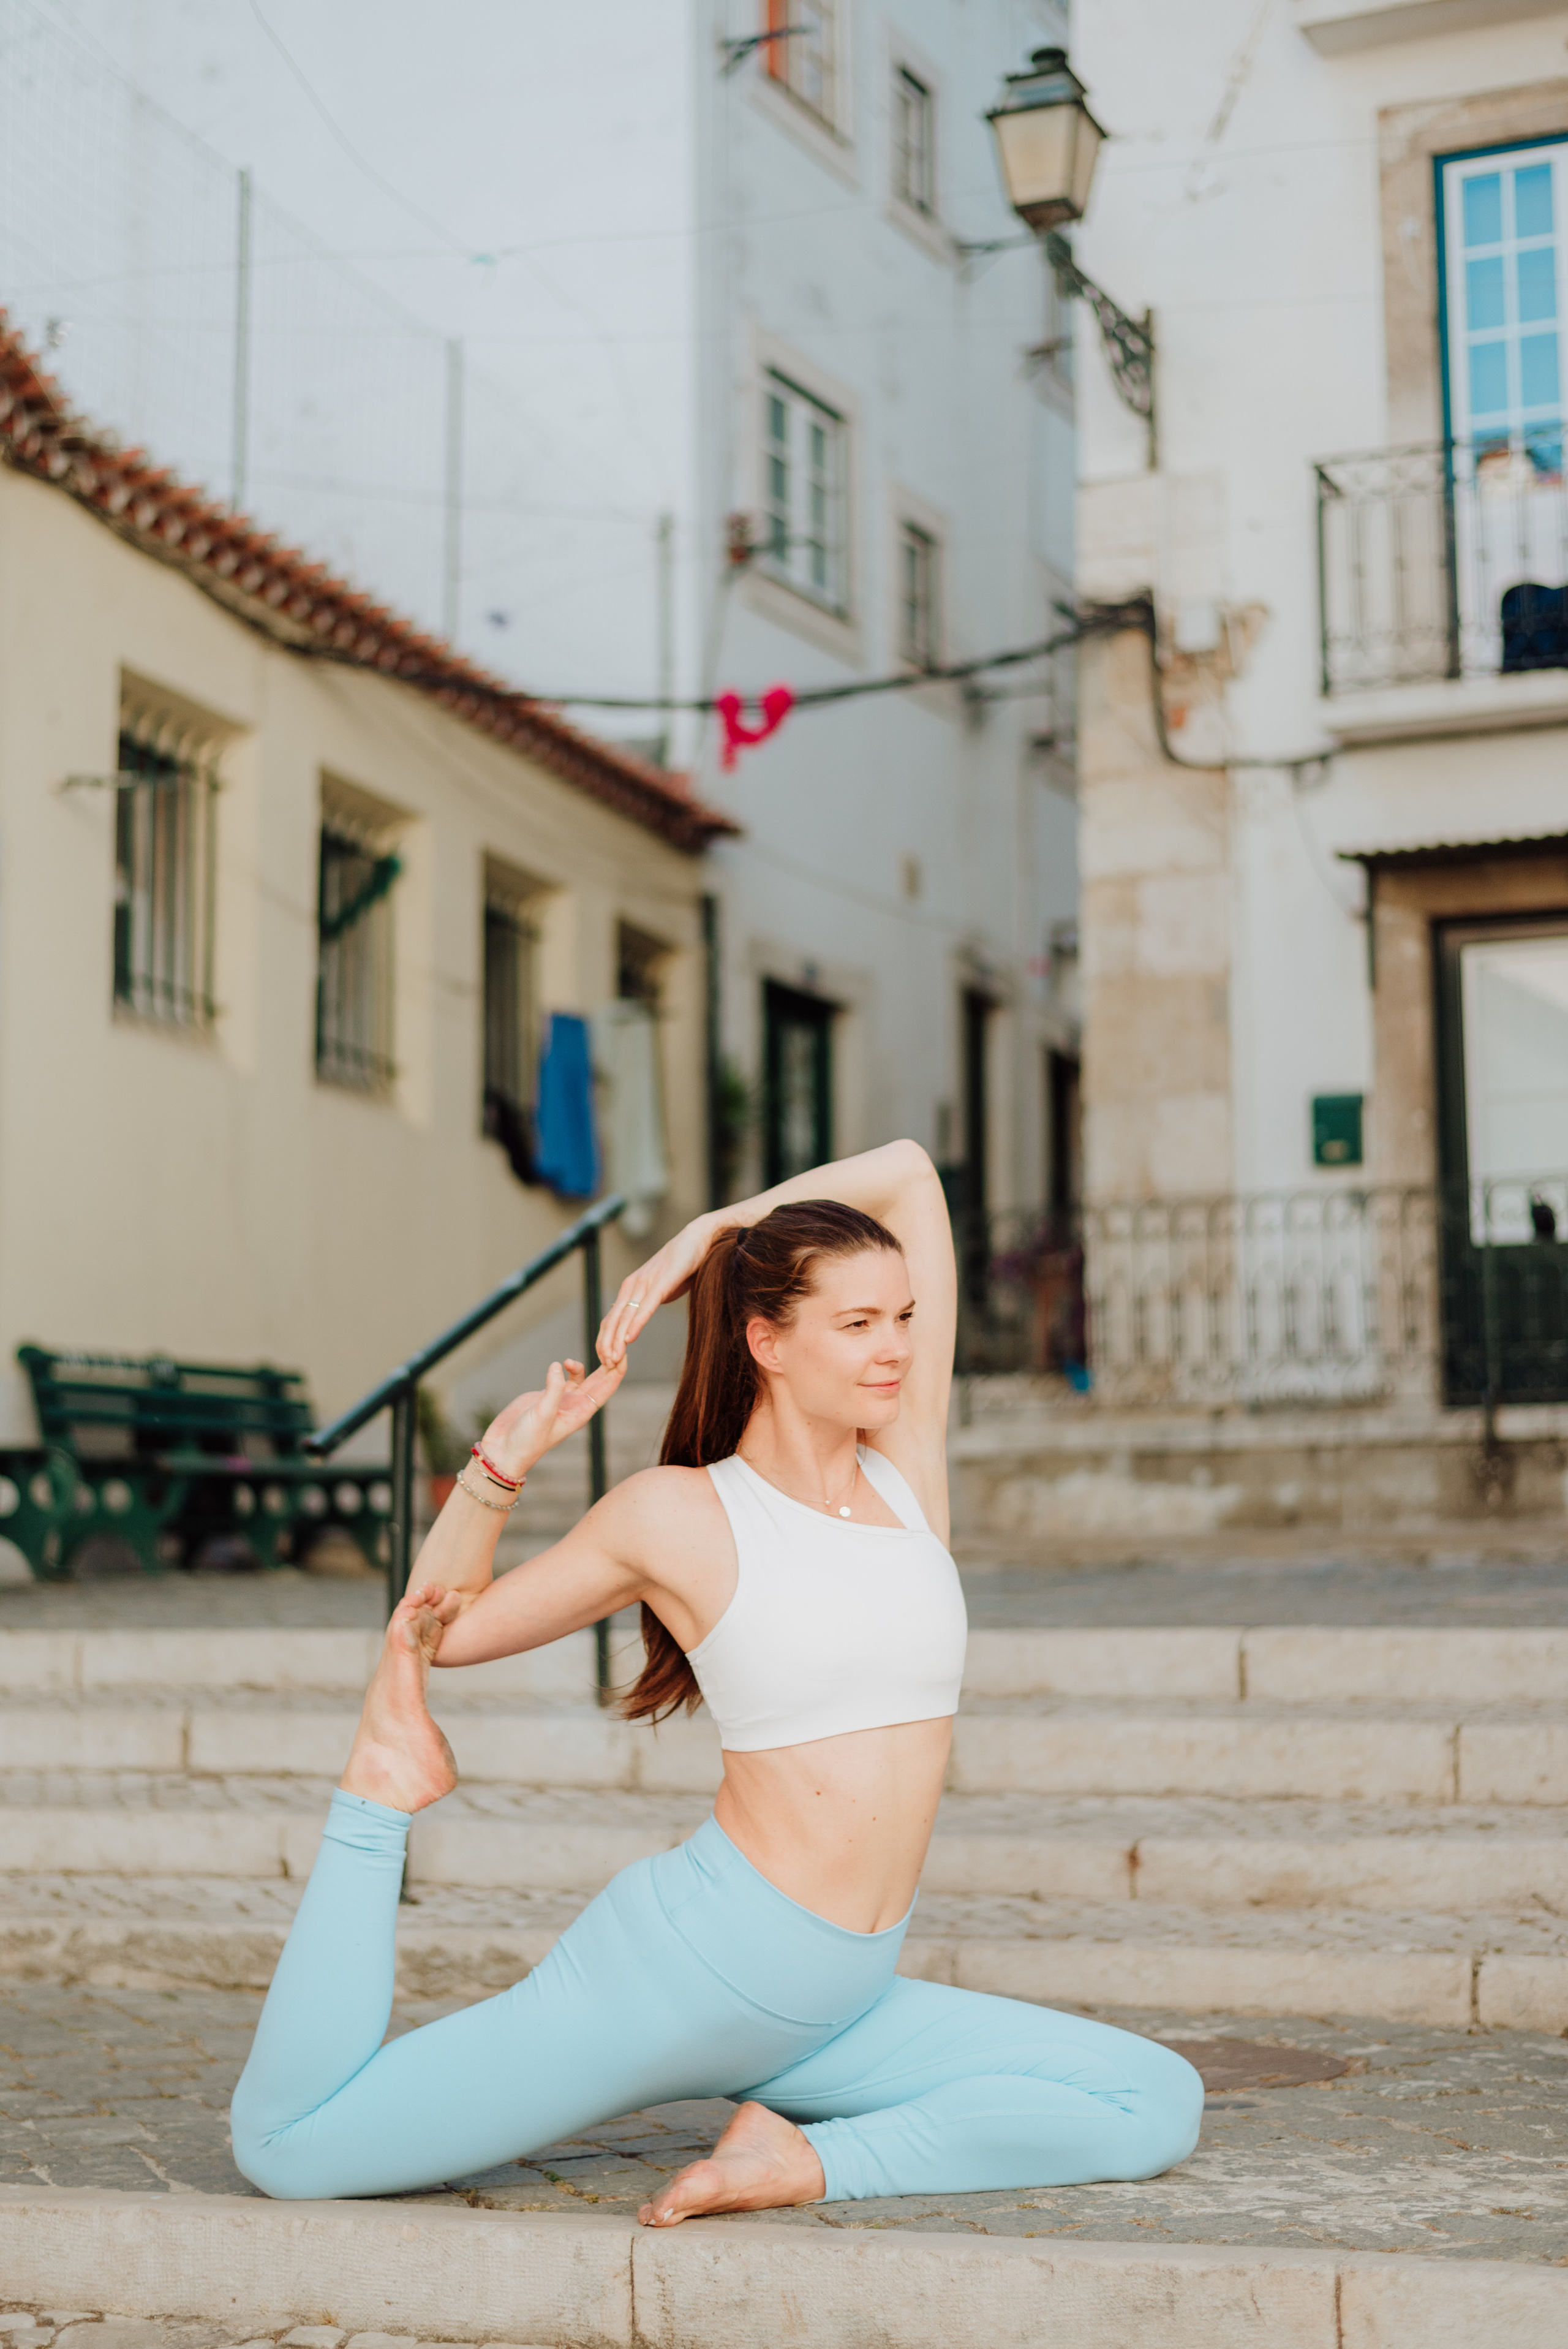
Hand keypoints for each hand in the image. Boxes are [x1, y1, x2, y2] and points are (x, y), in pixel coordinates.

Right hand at [478, 1354, 626, 1482]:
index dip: (616, 1371)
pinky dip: (565, 1369)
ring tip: (569, 1362)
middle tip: (609, 1344)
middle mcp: (576, 1406)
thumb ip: (553, 1390)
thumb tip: (558, 1366)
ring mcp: (562, 1401)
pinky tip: (559, 1365)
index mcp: (582, 1413)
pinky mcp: (546, 1396)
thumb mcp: (542, 1414)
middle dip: (606, 1363)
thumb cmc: (527, 1440)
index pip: (606, 1388)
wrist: (504, 1449)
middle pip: (599, 1381)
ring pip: (582, 1378)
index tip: (623, 1353)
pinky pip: (563, 1379)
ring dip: (581, 1366)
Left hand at [598, 1213, 722, 1365]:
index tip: (606, 1361)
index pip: (611, 1319)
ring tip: (613, 1359)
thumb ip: (647, 1303)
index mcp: (631, 1289)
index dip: (606, 1341)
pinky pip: (646, 1306)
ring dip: (618, 1340)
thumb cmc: (681, 1266)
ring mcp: (645, 1283)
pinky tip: (630, 1338)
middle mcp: (632, 1286)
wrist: (698, 1240)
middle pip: (613, 1320)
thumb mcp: (660, 1289)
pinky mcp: (662, 1283)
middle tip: (606, 1366)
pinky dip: (636, 1323)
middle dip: (607, 1345)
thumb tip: (637, 1318)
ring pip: (626, 1316)